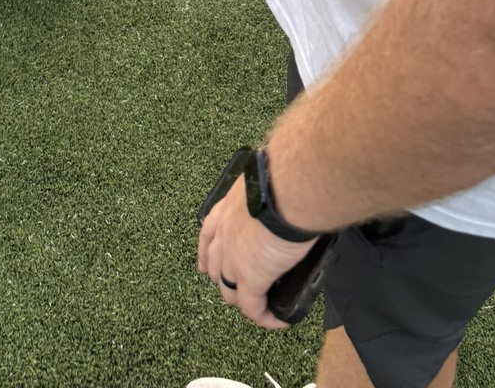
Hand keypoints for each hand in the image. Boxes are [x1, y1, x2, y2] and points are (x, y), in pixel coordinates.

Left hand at [198, 174, 316, 330]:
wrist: (288, 187)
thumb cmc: (284, 175)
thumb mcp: (266, 181)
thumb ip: (267, 193)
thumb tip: (285, 193)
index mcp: (226, 207)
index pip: (207, 234)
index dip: (207, 253)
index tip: (206, 264)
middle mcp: (223, 233)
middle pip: (215, 266)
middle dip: (224, 278)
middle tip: (238, 286)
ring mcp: (233, 258)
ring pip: (229, 290)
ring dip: (242, 299)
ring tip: (258, 305)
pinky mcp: (251, 278)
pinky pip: (254, 307)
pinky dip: (265, 317)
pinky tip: (278, 320)